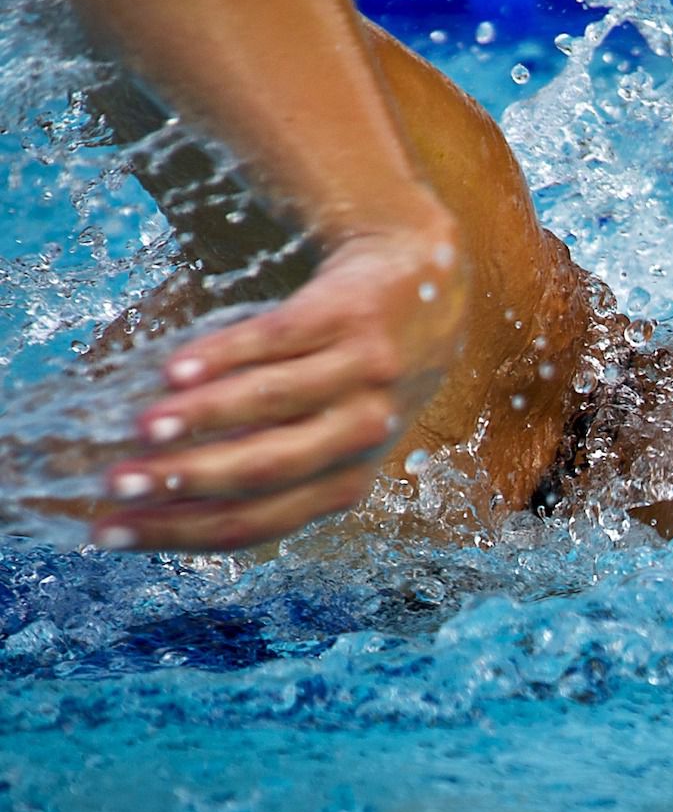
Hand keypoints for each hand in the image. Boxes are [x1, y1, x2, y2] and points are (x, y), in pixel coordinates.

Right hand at [92, 215, 465, 551]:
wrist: (422, 278)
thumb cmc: (352, 371)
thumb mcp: (324, 430)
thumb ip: (252, 456)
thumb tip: (142, 487)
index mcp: (344, 481)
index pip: (256, 521)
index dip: (181, 532)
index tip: (110, 533)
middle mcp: (361, 435)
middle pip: (265, 471)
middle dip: (184, 483)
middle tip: (116, 484)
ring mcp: (362, 374)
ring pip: (273, 405)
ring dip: (202, 418)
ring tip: (141, 427)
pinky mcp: (351, 315)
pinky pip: (281, 340)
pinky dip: (225, 355)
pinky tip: (176, 368)